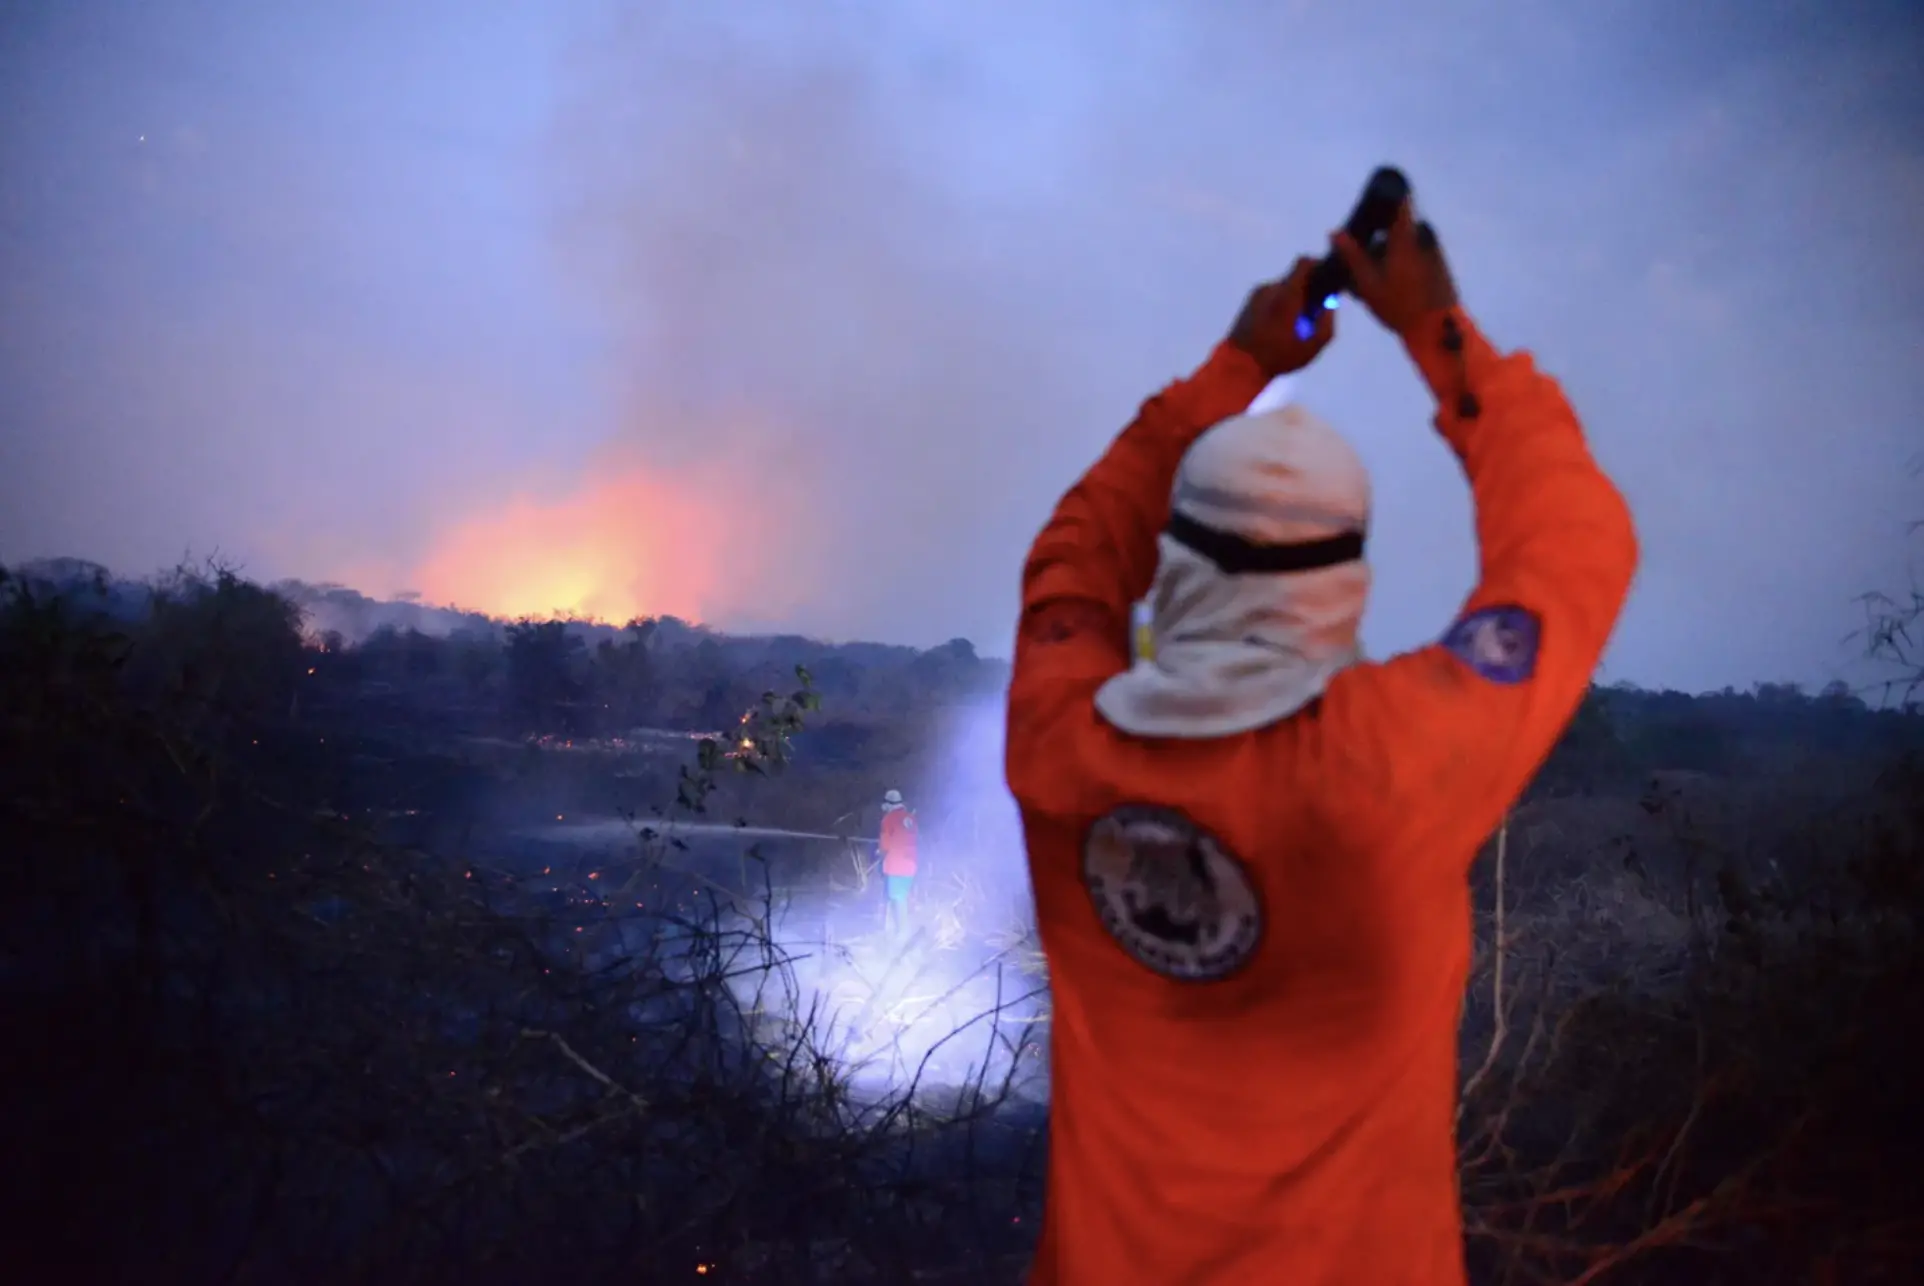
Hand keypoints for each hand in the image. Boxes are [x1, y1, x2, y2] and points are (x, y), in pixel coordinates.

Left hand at [1224, 256, 1335, 378]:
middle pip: (1294, 279)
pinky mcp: (1248, 303)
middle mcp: (1270, 288)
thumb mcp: (1312, 346)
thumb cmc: (1278, 357)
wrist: (1239, 366)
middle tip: (1312, 311)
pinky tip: (1279, 327)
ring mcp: (1256, 294)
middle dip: (1306, 291)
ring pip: (1282, 289)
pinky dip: (1279, 305)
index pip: (1304, 263)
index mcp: (1287, 294)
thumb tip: (1329, 306)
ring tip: (1294, 324)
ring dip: (1292, 300)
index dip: (1318, 266)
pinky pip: (1270, 297)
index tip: (1325, 280)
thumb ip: (1326, 323)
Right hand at [1329, 201, 1459, 338]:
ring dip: (1389, 256)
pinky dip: (1401, 265)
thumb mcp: (1369, 283)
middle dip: (1378, 239)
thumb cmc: (1399, 305)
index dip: (1386, 196)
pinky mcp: (1439, 265)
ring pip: (1405, 244)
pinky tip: (1390, 287)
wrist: (1437, 329)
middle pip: (1396, 228)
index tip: (1371, 201)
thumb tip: (1335, 232)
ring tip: (1373, 280)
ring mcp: (1434, 251)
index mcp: (1406, 237)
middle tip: (1362, 262)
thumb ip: (1352, 256)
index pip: (1401, 201)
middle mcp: (1423, 238)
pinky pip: (1415, 257)